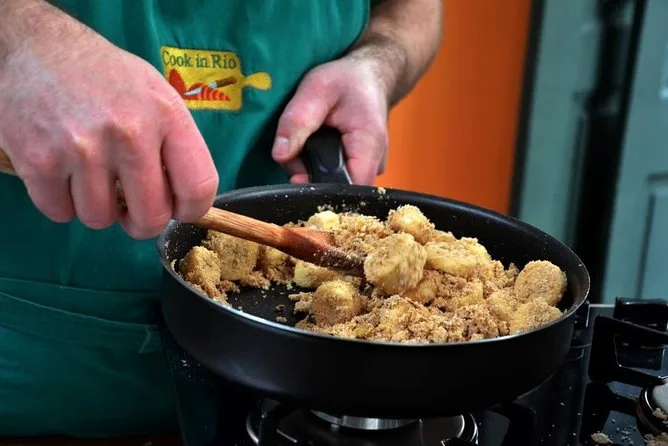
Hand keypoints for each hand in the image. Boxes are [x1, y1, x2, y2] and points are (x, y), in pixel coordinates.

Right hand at [0, 2, 217, 238]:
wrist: (37, 46)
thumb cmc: (105, 76)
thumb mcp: (156, 94)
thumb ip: (175, 144)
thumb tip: (185, 200)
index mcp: (166, 114)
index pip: (198, 187)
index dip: (191, 211)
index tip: (178, 211)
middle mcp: (129, 132)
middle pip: (151, 217)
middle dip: (141, 221)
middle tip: (131, 207)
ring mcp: (82, 148)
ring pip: (101, 219)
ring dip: (97, 209)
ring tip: (91, 177)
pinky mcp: (39, 160)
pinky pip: (60, 213)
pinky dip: (60, 202)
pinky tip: (63, 173)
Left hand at [271, 56, 388, 184]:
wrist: (367, 76)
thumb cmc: (346, 79)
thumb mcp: (316, 89)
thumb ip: (297, 121)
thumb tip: (280, 155)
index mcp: (369, 145)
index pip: (348, 188)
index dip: (320, 189)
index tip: (296, 177)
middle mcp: (375, 162)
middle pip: (336, 187)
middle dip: (308, 174)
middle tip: (296, 146)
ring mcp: (368, 167)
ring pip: (332, 182)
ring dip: (309, 167)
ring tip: (307, 139)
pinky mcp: (358, 166)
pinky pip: (333, 175)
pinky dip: (317, 163)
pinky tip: (315, 144)